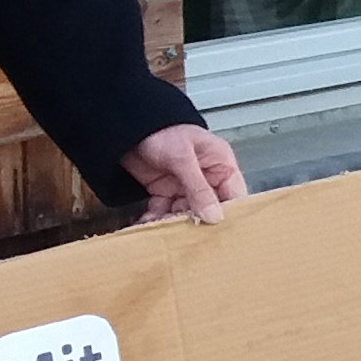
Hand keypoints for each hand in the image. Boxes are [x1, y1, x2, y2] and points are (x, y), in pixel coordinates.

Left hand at [125, 123, 246, 225]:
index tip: (221, 232)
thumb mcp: (183, 158)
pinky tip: (148, 223)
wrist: (127, 125)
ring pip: (185, 213)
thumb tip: (215, 217)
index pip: (234, 195)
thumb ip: (199, 188)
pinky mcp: (164, 191)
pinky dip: (156, 219)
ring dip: (174, 222)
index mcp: (220, 164)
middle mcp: (205, 177)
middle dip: (197, 221)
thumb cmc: (161, 129)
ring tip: (163, 228)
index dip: (229, 214)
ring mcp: (184, 185)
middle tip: (188, 234)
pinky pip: (164, 211)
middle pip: (209, 208)